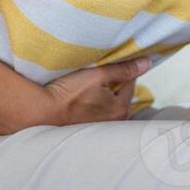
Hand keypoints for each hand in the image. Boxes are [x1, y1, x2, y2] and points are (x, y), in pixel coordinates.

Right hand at [37, 56, 151, 125]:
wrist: (42, 111)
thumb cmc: (69, 94)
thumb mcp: (98, 75)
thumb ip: (123, 69)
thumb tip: (147, 63)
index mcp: (121, 108)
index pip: (130, 81)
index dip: (121, 68)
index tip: (110, 63)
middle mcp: (115, 121)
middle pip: (120, 93)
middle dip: (113, 83)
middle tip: (98, 74)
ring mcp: (101, 126)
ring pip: (109, 101)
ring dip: (103, 93)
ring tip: (88, 85)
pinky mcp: (89, 127)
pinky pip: (98, 110)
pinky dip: (94, 102)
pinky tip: (82, 96)